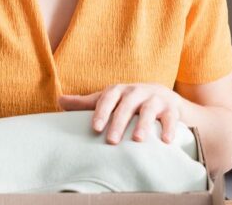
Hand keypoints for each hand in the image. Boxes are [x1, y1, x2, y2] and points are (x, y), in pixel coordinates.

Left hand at [59, 83, 181, 144]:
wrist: (165, 98)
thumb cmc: (131, 102)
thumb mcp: (111, 100)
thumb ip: (87, 103)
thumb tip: (59, 100)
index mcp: (121, 90)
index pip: (109, 97)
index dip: (102, 111)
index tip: (95, 128)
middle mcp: (138, 92)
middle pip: (128, 104)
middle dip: (120, 121)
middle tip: (112, 141)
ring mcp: (156, 99)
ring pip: (150, 108)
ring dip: (143, 123)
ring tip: (138, 139)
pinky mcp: (172, 109)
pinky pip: (171, 117)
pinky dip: (169, 128)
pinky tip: (165, 141)